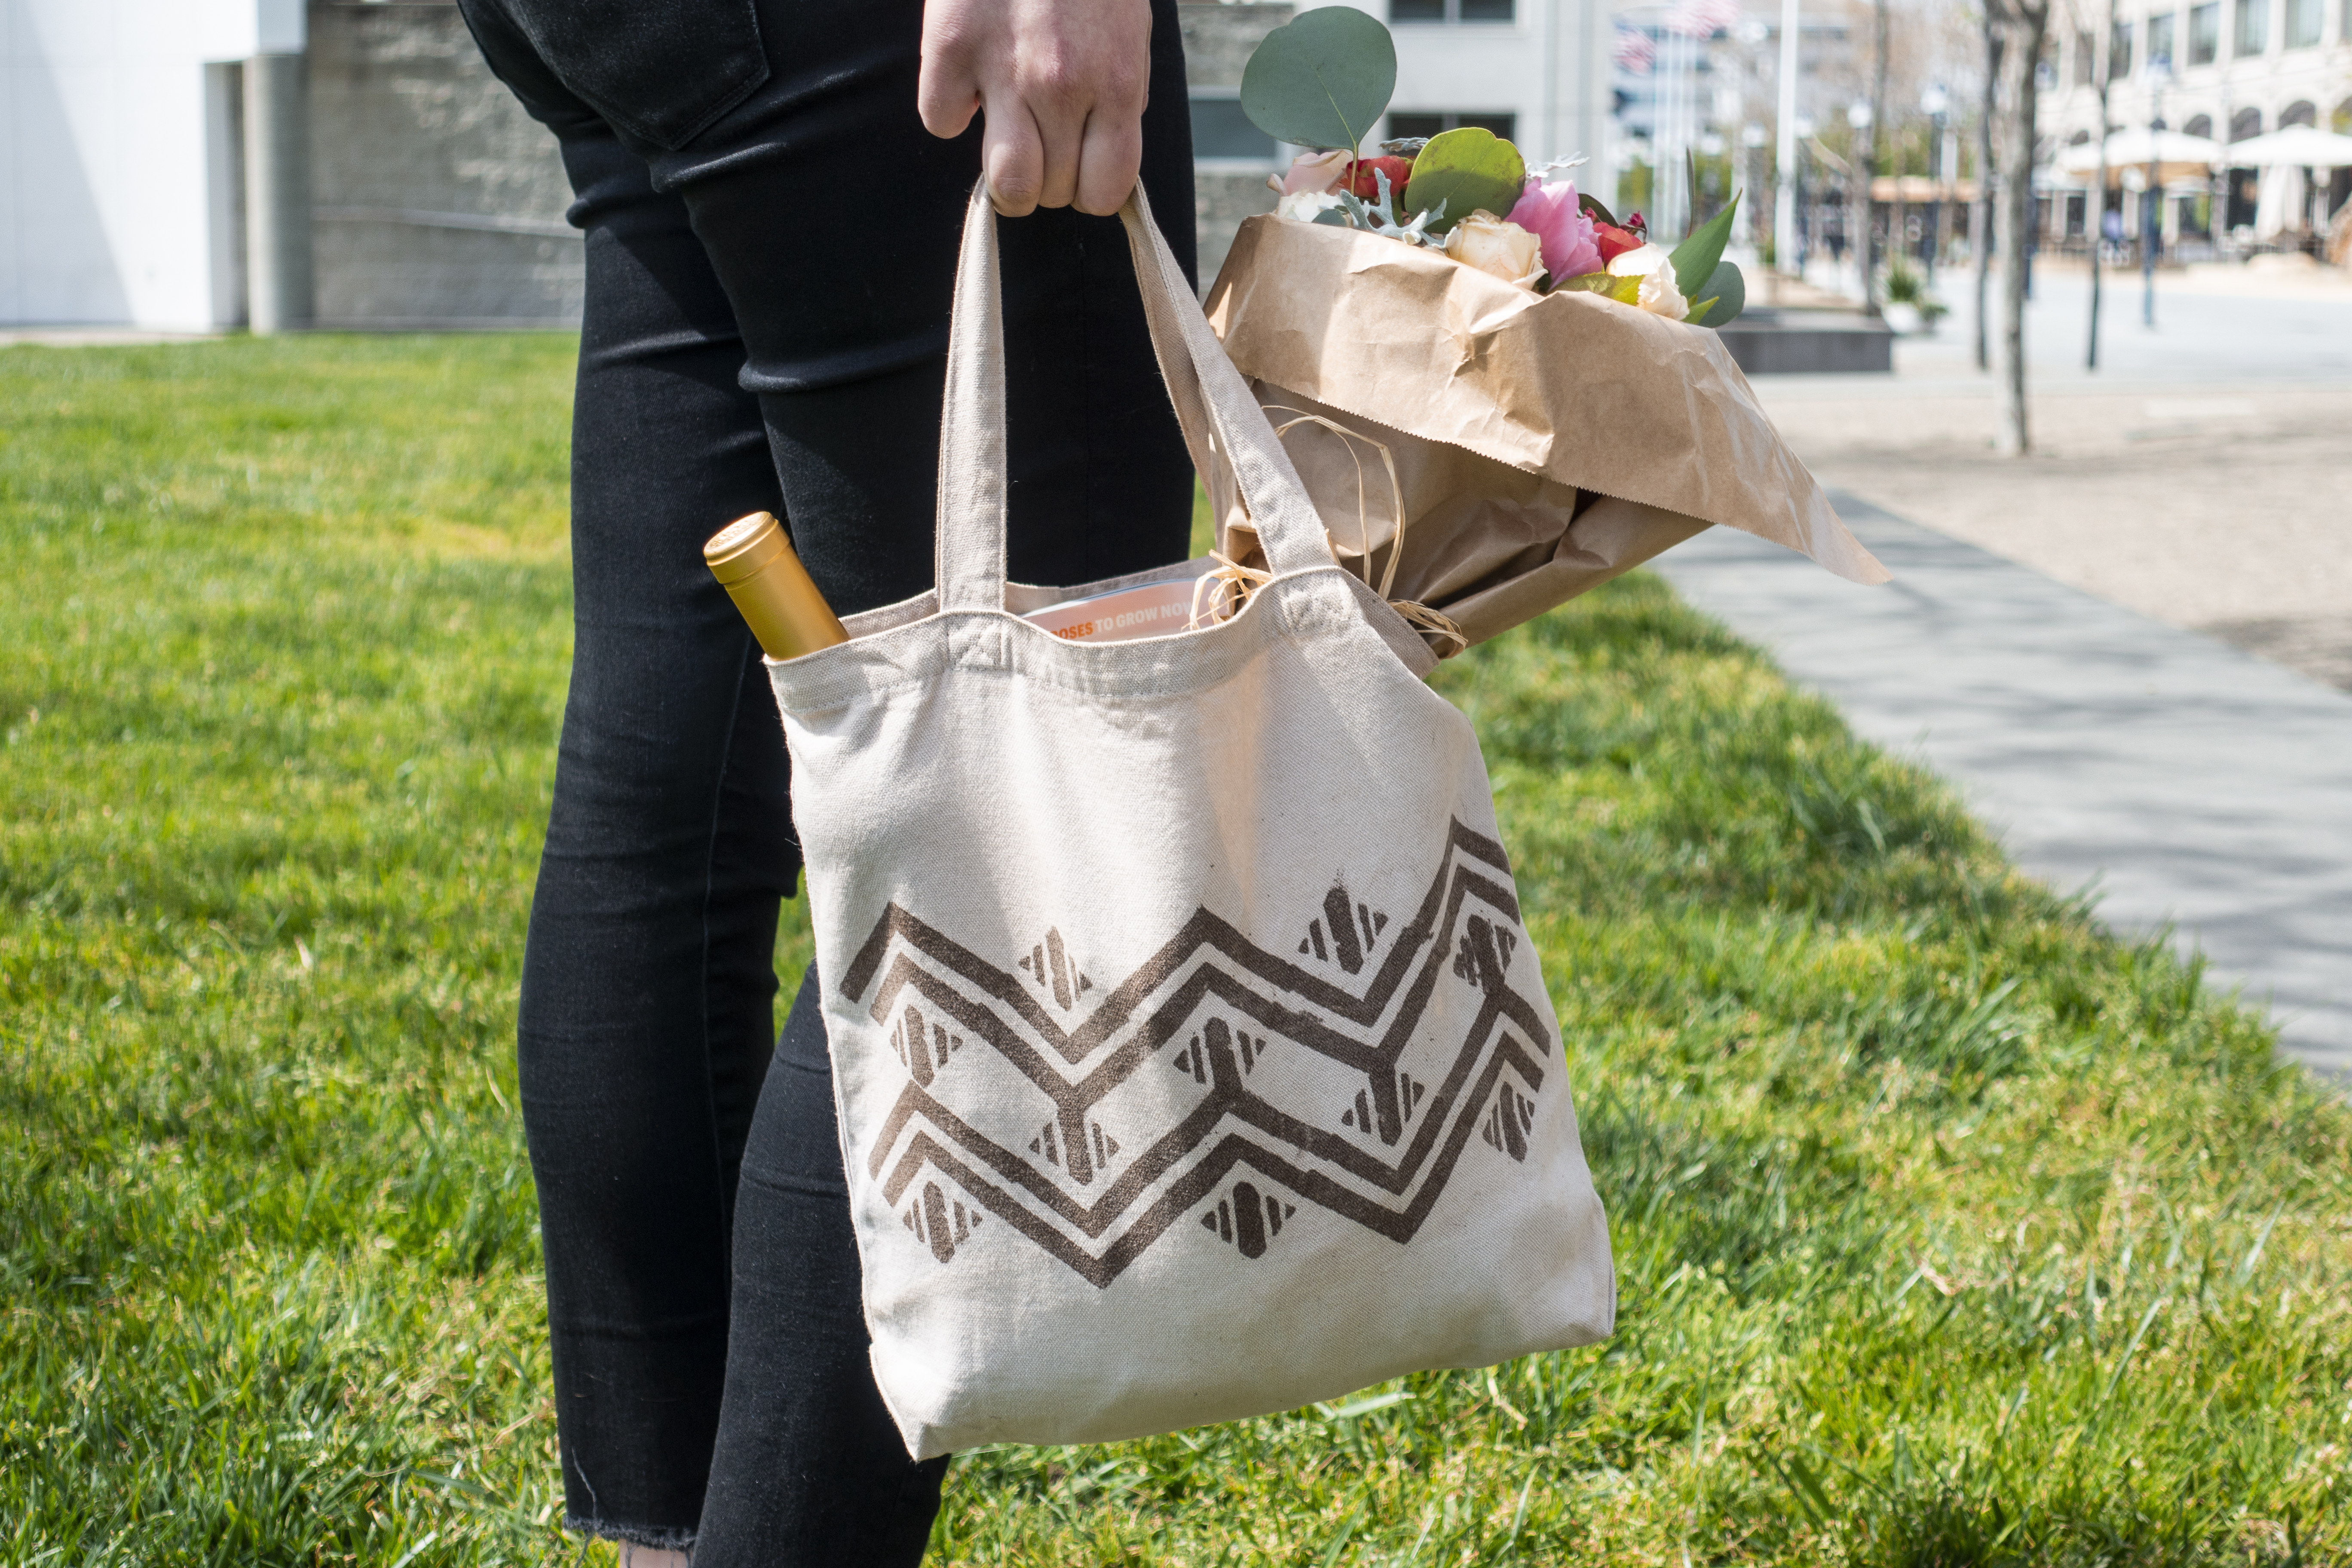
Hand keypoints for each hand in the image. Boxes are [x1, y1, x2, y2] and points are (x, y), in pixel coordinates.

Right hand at [917, 0, 1152, 217]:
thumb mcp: (1127, 38)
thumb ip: (1118, 101)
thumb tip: (1100, 164)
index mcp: (1118, 83)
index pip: (1106, 189)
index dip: (1090, 191)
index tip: (1080, 171)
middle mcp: (1063, 86)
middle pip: (1051, 193)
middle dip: (1047, 180)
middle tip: (1042, 141)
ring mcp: (1003, 71)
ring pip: (1002, 181)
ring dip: (1004, 174)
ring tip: (1006, 136)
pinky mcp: (950, 49)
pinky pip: (941, 122)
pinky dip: (950, 107)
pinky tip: (968, 75)